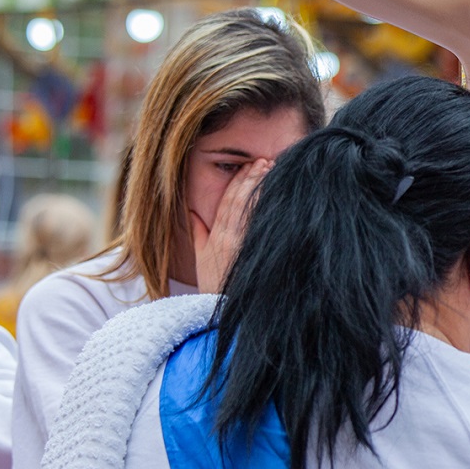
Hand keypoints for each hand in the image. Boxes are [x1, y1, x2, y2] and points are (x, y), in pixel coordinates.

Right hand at [190, 159, 271, 293]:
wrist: (220, 308)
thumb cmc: (212, 285)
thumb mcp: (200, 258)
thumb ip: (198, 233)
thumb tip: (193, 212)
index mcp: (216, 236)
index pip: (227, 201)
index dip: (238, 181)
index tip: (249, 165)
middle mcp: (228, 238)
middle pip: (239, 200)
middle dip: (252, 178)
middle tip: (264, 160)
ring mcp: (241, 246)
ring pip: (250, 210)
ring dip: (261, 188)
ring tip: (272, 169)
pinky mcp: (252, 254)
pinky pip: (259, 227)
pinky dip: (266, 209)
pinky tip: (276, 195)